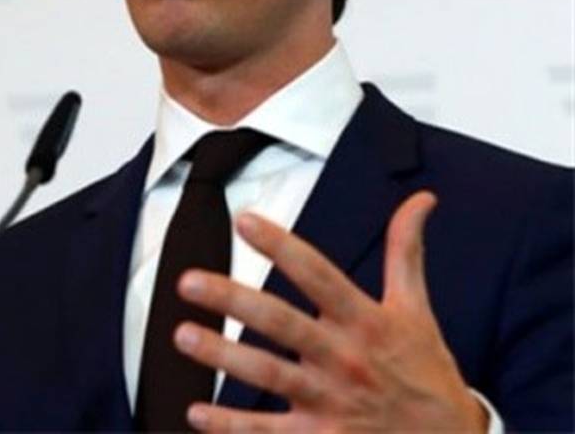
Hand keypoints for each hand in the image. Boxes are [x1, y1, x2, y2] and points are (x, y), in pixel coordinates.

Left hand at [172, 191, 487, 431]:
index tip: (244, 219)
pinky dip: (232, 425)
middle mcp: (345, 358)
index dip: (282, 246)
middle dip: (234, 300)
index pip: (318, 274)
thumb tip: (420, 198)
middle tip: (188, 281)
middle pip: (282, 323)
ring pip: (268, 375)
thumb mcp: (417, 311)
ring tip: (182, 335)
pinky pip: (270, 433)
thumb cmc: (426, 372)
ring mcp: (331, 402)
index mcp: (366, 321)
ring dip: (223, 356)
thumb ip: (406, 253)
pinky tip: (197, 413)